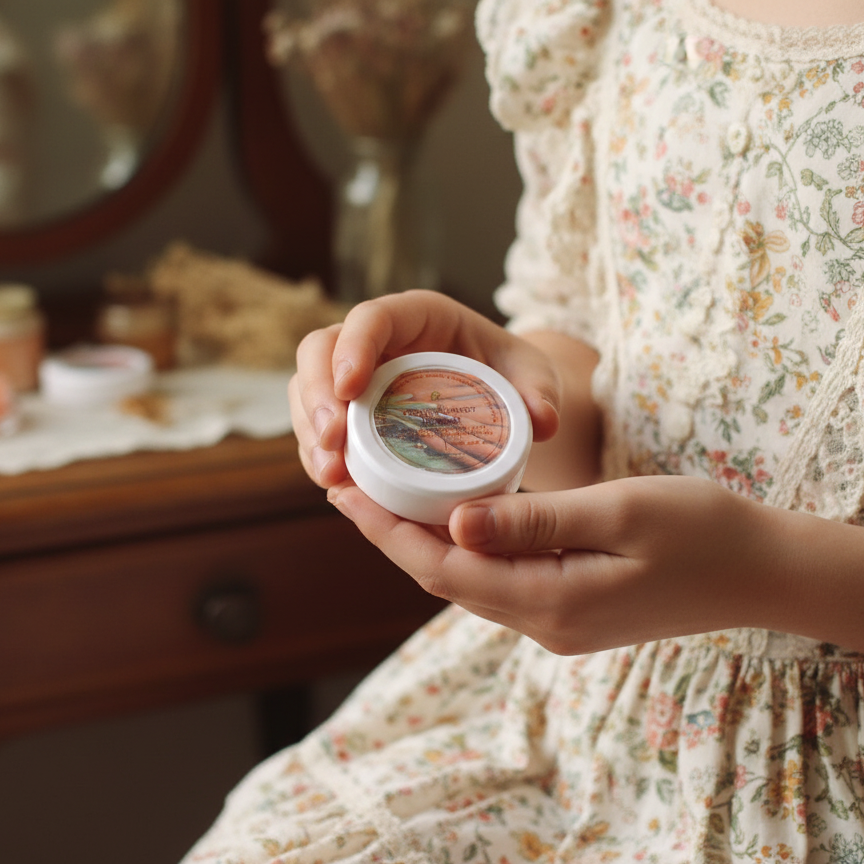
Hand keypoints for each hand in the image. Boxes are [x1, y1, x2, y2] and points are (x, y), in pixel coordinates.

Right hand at [288, 290, 561, 489]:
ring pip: (308, 390)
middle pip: (320, 352)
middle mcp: (376, 340)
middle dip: (318, 396)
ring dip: (310, 432)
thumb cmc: (511, 375)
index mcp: (417, 315)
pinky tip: (336, 485)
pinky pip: (317, 425)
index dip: (352, 348)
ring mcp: (356, 376)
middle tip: (333, 445)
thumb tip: (542, 421)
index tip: (351, 389)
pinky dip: (319, 454)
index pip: (371, 318)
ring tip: (331, 477)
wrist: (497, 397)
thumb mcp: (531, 376)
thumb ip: (540, 392)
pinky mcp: (349, 411)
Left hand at [328, 474, 775, 653]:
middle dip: (391, 532)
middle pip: (444, 578)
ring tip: (382, 493)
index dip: (386, 530)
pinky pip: (496, 579)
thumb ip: (535, 522)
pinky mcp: (567, 608)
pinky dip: (463, 547)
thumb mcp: (620, 512)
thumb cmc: (701, 531)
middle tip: (347, 482)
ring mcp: (555, 622)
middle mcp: (543, 623)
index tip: (343, 490)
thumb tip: (452, 523)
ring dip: (421, 540)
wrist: (758, 572)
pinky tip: (448, 515)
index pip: (442, 568)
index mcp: (551, 602)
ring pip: (467, 580)